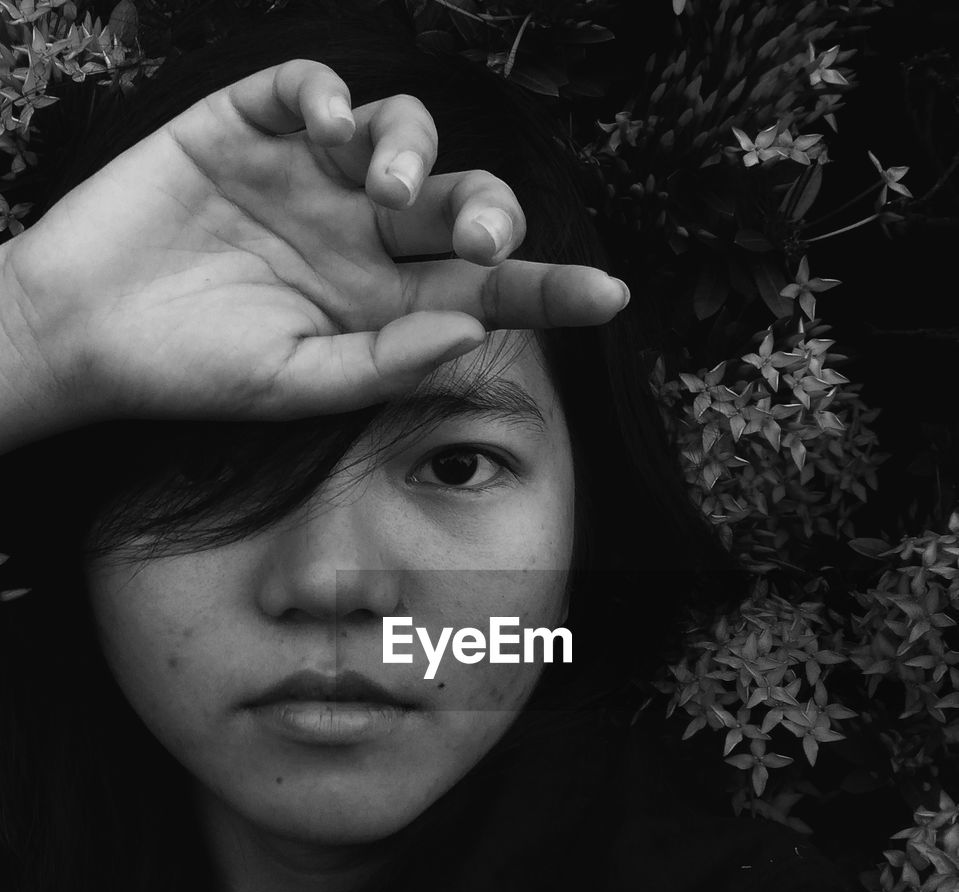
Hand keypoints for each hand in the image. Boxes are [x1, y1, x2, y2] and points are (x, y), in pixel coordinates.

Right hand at [0, 59, 627, 439]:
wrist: (83, 331)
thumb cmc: (192, 371)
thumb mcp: (297, 385)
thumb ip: (388, 360)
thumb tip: (478, 324)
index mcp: (382, 302)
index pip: (486, 289)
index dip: (550, 287)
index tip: (612, 295)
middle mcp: (360, 234)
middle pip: (460, 201)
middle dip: (489, 206)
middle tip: (480, 233)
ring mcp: (309, 175)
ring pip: (401, 131)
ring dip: (409, 147)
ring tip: (378, 185)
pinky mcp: (250, 123)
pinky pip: (311, 86)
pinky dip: (330, 93)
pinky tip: (322, 125)